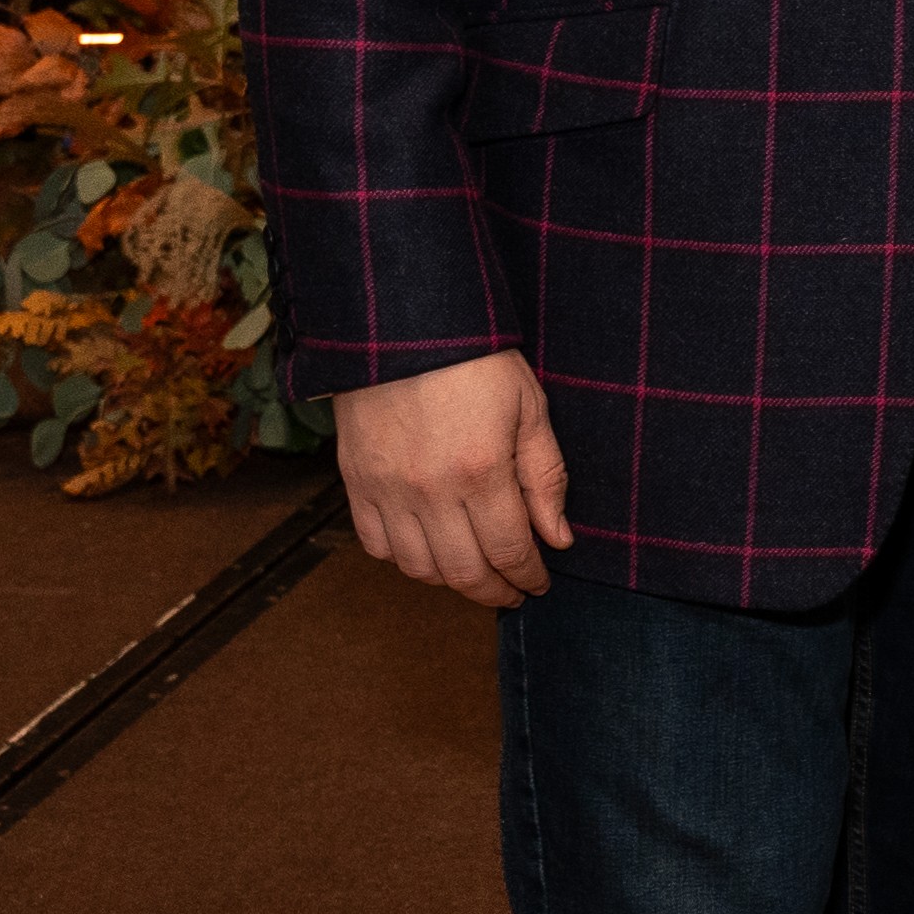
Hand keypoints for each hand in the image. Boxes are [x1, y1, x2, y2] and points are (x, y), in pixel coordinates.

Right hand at [340, 345, 569, 607]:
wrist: (402, 322)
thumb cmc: (474, 358)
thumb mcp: (529, 408)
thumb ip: (544, 477)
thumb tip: (557, 538)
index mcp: (480, 471)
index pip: (509, 552)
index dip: (528, 577)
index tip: (539, 582)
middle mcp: (430, 490)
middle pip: (465, 572)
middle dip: (495, 591)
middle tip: (512, 591)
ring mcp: (387, 489)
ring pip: (419, 568)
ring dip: (451, 580)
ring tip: (474, 571)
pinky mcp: (356, 481)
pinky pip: (376, 544)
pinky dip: (403, 558)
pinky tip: (427, 548)